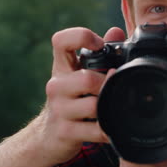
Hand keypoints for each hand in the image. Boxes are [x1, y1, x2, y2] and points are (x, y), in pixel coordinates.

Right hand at [40, 27, 125, 163]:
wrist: (50, 135)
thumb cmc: (73, 98)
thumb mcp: (82, 73)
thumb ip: (101, 53)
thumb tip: (116, 31)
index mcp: (62, 66)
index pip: (61, 40)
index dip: (82, 37)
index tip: (99, 44)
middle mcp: (56, 85)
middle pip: (87, 79)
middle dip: (107, 85)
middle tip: (113, 88)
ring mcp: (58, 109)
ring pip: (94, 105)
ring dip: (109, 108)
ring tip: (111, 108)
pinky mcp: (64, 132)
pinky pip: (96, 130)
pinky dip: (109, 130)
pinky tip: (110, 127)